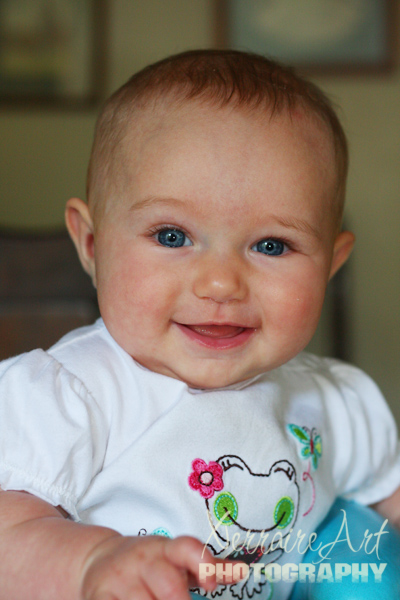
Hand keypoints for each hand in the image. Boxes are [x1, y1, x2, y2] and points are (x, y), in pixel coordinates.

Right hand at [81, 534, 238, 599]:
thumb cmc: (148, 565)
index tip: (210, 586)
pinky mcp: (99, 596)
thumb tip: (241, 572)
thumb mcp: (176, 559)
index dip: (202, 563)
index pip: (186, 547)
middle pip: (170, 587)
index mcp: (166, 549)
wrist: (98, 559)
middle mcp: (143, 559)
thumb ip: (207, 566)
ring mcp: (119, 578)